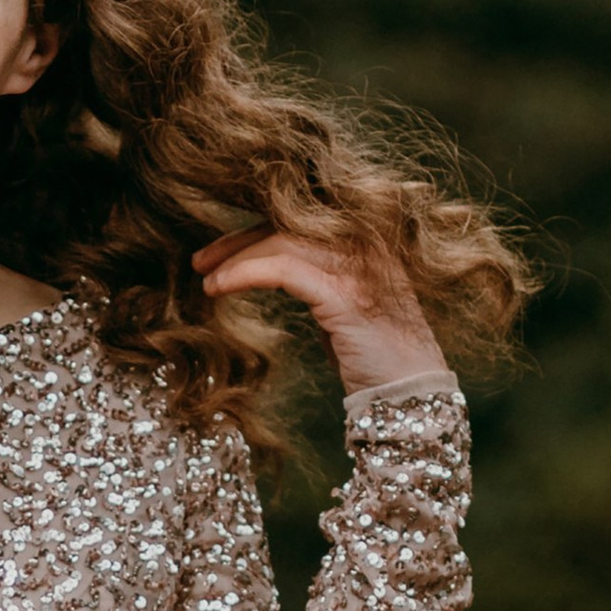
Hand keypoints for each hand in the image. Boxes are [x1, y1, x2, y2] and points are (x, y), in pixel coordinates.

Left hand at [193, 229, 447, 396]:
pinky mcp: (346, 295)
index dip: (258, 229)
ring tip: (206, 279)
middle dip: (240, 240)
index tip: (219, 251)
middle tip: (200, 261)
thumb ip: (316, 276)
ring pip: (282, 242)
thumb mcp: (342, 303)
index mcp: (368, 239)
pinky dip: (245, 274)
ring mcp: (360, 267)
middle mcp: (367, 244)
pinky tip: (219, 287)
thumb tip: (268, 264)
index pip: (303, 218)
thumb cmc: (374, 354)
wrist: (410, 393)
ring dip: (235, 257)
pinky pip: (284, 270)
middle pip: (290, 222)